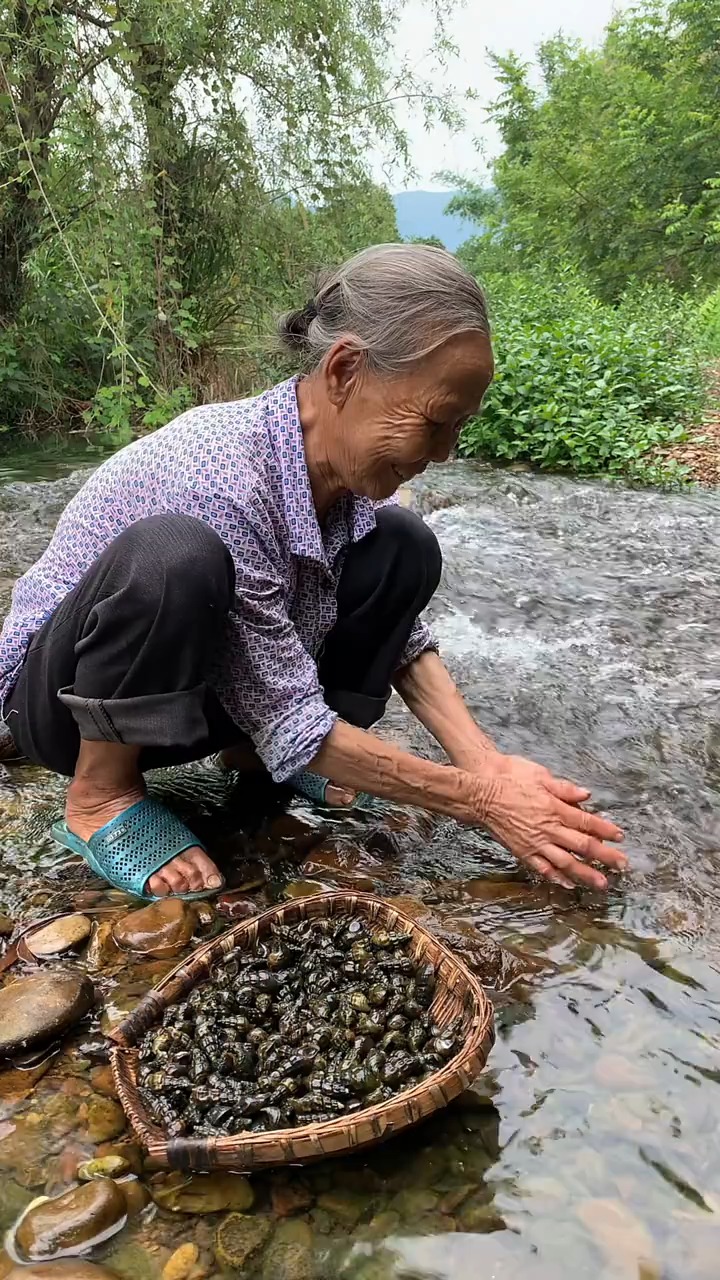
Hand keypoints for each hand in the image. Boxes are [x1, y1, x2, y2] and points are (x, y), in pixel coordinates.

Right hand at [477, 754, 626, 889]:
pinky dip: (557, 877)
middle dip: (605, 856)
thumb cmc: (509, 781)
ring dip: (586, 873)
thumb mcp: (538, 776)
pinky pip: (543, 868)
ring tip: (602, 883)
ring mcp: (535, 843)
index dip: (605, 830)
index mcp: (554, 808)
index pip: (586, 822)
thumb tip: (586, 795)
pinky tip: (569, 883)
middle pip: (582, 845)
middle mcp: (548, 829)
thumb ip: (564, 788)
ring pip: (566, 862)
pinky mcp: (523, 851)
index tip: (620, 837)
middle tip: (622, 865)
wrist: (480, 795)